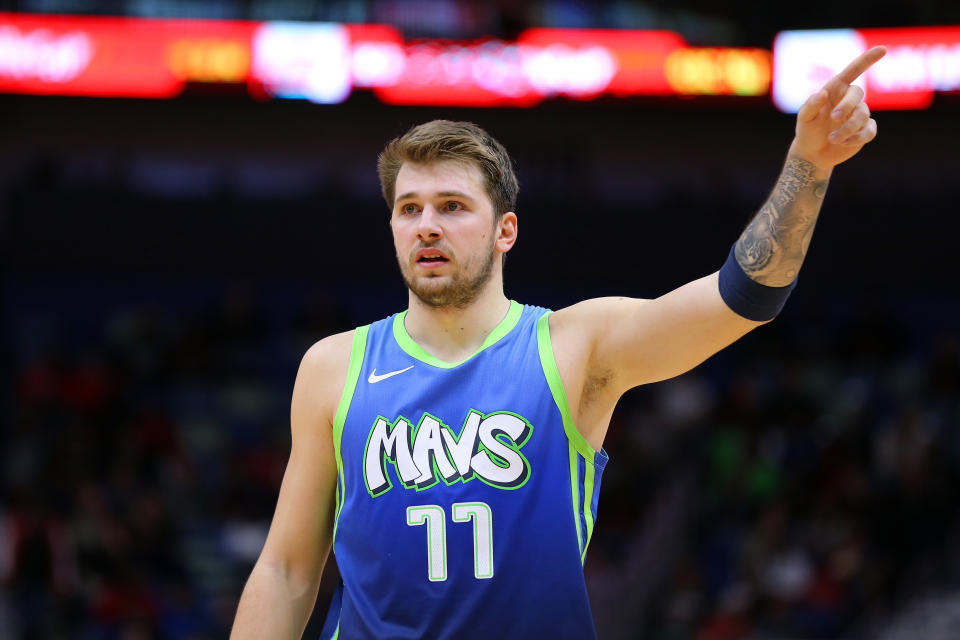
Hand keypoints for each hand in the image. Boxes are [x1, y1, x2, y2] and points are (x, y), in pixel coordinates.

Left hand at [790, 46, 885, 169]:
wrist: (812, 153)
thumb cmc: (807, 131)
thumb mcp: (804, 118)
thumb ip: (811, 105)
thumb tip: (822, 94)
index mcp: (836, 90)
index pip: (853, 71)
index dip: (867, 60)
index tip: (882, 49)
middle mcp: (849, 99)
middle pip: (857, 94)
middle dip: (847, 105)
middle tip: (834, 118)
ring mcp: (859, 114)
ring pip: (863, 115)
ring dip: (848, 127)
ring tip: (832, 139)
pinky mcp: (865, 130)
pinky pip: (869, 131)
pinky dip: (857, 137)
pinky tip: (843, 143)